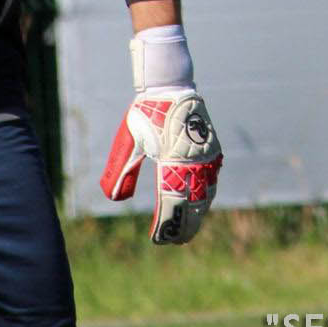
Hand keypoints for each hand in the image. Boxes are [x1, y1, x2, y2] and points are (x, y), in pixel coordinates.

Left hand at [99, 88, 222, 243]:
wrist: (171, 85)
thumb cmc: (146, 112)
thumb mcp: (128, 139)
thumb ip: (121, 168)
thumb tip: (113, 198)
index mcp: (171, 160)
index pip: (169, 203)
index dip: (164, 224)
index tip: (157, 239)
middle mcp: (193, 162)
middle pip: (191, 206)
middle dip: (183, 226)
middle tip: (173, 241)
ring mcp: (207, 157)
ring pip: (205, 196)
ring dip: (196, 215)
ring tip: (186, 230)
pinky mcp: (213, 152)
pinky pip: (211, 181)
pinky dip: (205, 198)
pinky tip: (198, 206)